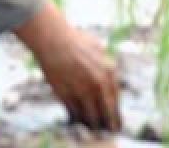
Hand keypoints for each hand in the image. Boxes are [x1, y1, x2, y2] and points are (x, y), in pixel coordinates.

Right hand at [15, 2, 120, 130]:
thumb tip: (109, 84)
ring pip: (90, 117)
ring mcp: (81, 91)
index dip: (115, 114)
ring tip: (92, 126)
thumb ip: (106, 68)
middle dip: (108, 123)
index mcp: (108, 72)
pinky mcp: (66, 95)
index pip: (115, 101)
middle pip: (106, 113)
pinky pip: (74, 113)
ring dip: (92, 123)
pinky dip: (77, 118)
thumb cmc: (75, 41)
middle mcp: (97, 84)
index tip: (115, 122)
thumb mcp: (98, 50)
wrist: (53, 39)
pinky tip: (78, 118)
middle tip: (108, 130)